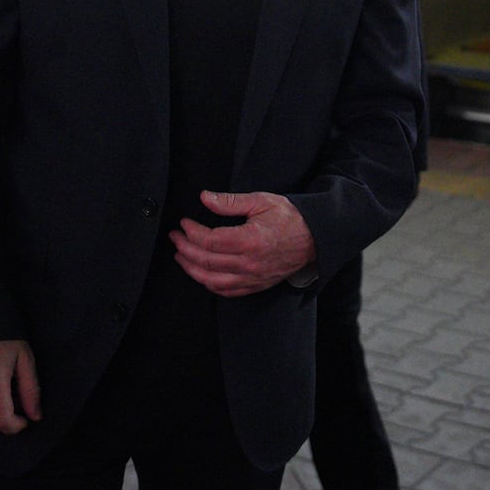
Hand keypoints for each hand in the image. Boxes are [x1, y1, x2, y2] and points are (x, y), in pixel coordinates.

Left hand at [169, 190, 317, 297]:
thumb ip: (230, 201)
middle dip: (185, 249)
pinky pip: (227, 291)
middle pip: (207, 261)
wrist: (314, 237)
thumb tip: (205, 198)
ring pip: (212, 280)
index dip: (192, 232)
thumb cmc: (290, 218)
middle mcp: (249, 263)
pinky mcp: (256, 285)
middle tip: (175, 237)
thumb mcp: (261, 201)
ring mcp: (252, 277)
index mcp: (250, 240)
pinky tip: (201, 274)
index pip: (210, 240)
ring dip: (192, 269)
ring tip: (180, 256)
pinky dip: (209, 284)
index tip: (184, 223)